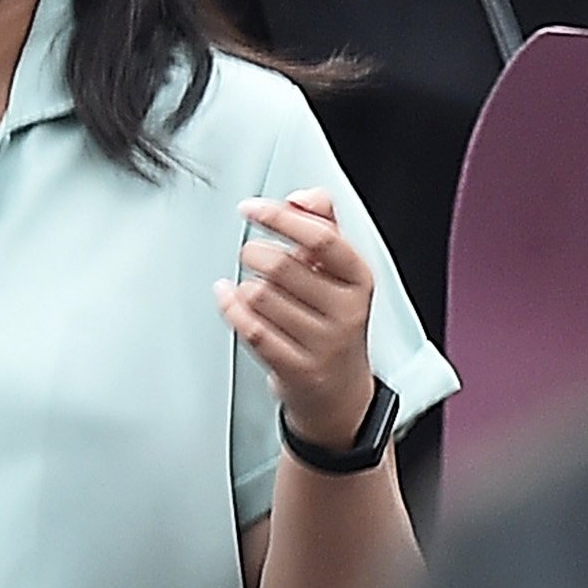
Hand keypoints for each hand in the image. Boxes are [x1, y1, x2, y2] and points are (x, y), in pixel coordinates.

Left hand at [217, 191, 379, 450]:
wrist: (340, 391)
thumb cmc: (333, 319)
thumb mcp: (339, 272)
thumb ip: (323, 224)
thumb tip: (303, 197)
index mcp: (359, 279)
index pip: (321, 237)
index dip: (280, 217)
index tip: (249, 207)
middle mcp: (346, 311)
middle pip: (282, 266)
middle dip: (254, 253)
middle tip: (250, 254)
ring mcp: (323, 344)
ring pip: (260, 297)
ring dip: (245, 286)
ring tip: (253, 289)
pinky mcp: (297, 369)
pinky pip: (251, 329)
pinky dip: (230, 308)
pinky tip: (227, 297)